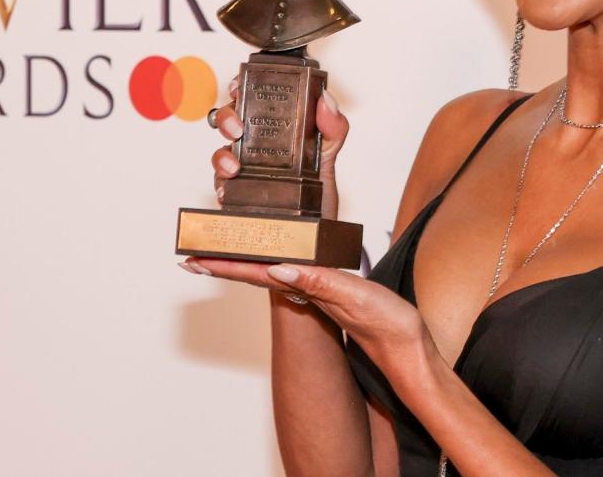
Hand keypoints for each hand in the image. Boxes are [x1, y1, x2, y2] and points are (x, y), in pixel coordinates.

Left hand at [180, 256, 430, 376]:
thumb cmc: (388, 329)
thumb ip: (319, 282)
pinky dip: (279, 261)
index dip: (223, 266)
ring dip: (249, 259)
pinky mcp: (333, 295)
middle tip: (196, 249)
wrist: (411, 356)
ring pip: (274, 272)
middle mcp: (307, 294)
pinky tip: (281, 257)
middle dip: (227, 261)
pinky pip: (296, 273)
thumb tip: (279, 269)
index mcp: (308, 292)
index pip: (256, 274)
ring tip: (228, 246)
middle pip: (257, 272)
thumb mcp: (353, 299)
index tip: (191, 259)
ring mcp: (319, 296)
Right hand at [209, 75, 349, 219]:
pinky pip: (221, 185)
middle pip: (229, 121)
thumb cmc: (318, 191)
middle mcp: (255, 145)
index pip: (251, 100)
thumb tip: (327, 101)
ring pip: (220, 152)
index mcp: (274, 128)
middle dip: (227, 118)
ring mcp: (243, 169)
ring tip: (234, 166)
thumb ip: (333, 127)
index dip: (240, 88)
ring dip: (221, 155)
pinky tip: (231, 186)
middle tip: (237, 128)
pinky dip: (222, 184)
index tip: (238, 87)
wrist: (316, 231)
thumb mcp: (330, 154)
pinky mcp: (237, 194)